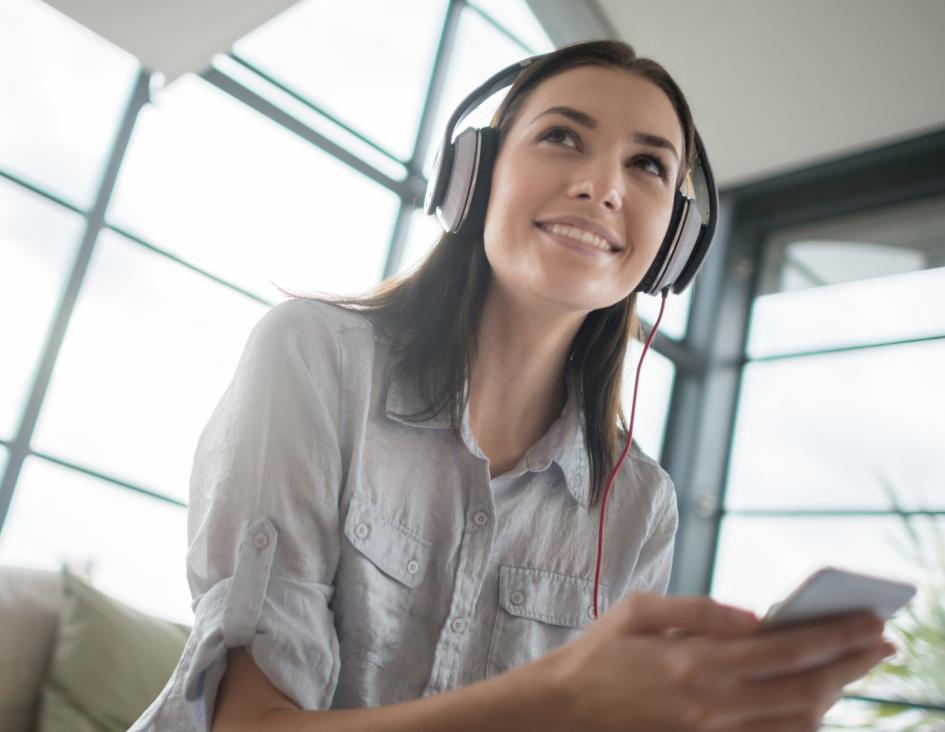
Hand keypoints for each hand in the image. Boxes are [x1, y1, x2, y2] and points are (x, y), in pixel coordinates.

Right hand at [545, 593, 892, 731]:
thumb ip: (700, 609)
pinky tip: (814, 701)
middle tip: (883, 643)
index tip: (868, 621)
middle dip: (850, 665)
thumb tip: (755, 615)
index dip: (833, 636)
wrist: (566, 708)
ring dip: (834, 694)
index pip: (784, 649)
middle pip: (804, 689)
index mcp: (695, 661)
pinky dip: (802, 722)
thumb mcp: (639, 610)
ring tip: (853, 668)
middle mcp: (711, 704)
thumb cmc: (600, 652)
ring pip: (795, 722)